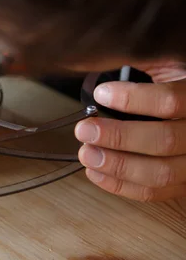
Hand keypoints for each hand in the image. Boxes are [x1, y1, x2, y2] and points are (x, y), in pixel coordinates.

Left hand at [75, 61, 185, 200]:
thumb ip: (141, 67)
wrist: (185, 117)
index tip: (100, 94)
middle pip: (164, 141)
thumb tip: (98, 67)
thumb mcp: (166, 68)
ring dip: (116, 165)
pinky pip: (154, 192)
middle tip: (83, 129)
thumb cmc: (172, 87)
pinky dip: (120, 185)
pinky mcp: (182, 185)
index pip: (171, 102)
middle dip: (118, 137)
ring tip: (86, 153)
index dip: (133, 99)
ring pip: (160, 173)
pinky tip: (94, 171)